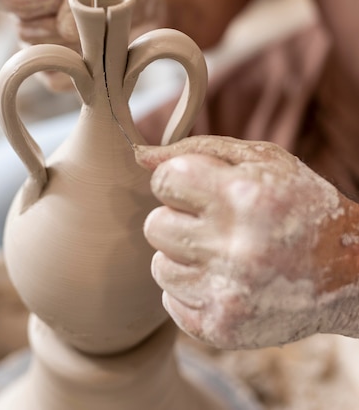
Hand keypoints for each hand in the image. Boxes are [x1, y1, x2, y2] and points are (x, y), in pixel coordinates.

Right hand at [0, 0, 164, 89]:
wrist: (145, 3)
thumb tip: (65, 27)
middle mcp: (26, 10)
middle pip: (23, 28)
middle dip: (63, 24)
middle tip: (97, 13)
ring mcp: (38, 43)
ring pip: (42, 56)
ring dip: (78, 45)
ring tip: (103, 29)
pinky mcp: (56, 70)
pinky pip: (59, 79)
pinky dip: (85, 68)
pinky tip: (102, 50)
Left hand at [136, 136, 358, 349]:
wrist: (347, 272)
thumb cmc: (298, 203)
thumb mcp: (261, 160)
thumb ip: (197, 149)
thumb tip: (140, 156)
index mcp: (243, 197)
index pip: (163, 180)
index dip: (176, 179)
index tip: (195, 186)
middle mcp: (234, 247)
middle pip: (154, 225)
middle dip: (177, 218)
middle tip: (211, 221)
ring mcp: (228, 294)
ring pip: (159, 265)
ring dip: (183, 255)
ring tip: (220, 251)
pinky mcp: (223, 328)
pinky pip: (170, 302)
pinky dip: (191, 288)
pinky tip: (223, 278)